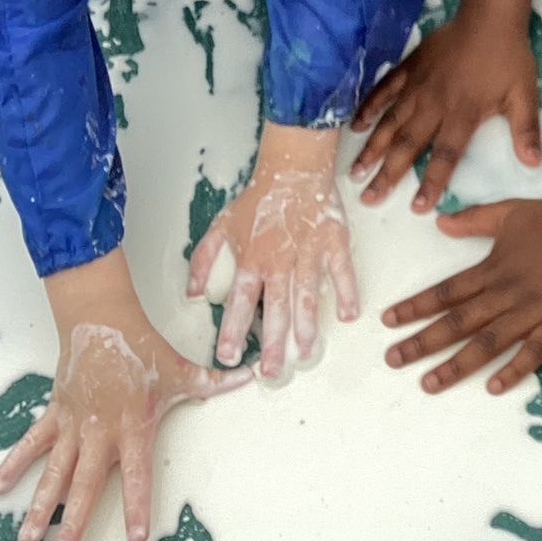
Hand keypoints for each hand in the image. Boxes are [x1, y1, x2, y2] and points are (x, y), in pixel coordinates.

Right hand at [0, 307, 250, 540]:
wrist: (102, 317)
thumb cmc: (142, 346)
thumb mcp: (181, 368)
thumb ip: (214, 381)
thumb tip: (251, 376)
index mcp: (133, 425)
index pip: (137, 474)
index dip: (137, 505)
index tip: (134, 538)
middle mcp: (100, 431)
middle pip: (85, 483)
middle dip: (74, 521)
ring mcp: (73, 424)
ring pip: (54, 471)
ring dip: (40, 504)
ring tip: (27, 539)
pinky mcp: (55, 413)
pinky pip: (32, 442)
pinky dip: (14, 463)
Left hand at [187, 127, 357, 375]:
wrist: (292, 169)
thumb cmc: (258, 199)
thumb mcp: (221, 226)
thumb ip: (204, 260)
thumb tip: (193, 292)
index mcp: (252, 259)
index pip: (241, 302)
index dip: (235, 330)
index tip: (229, 355)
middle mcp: (279, 261)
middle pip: (275, 308)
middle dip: (273, 343)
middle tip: (272, 371)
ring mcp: (308, 253)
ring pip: (307, 295)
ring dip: (306, 326)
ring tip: (305, 352)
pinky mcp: (332, 242)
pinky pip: (341, 271)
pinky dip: (347, 292)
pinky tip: (348, 315)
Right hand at [352, 13, 540, 212]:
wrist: (489, 17)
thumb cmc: (508, 58)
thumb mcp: (525, 95)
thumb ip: (526, 130)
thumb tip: (533, 164)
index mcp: (463, 115)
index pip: (444, 157)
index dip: (431, 183)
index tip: (417, 208)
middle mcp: (435, 105)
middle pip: (407, 145)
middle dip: (387, 174)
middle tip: (369, 198)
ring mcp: (418, 86)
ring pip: (390, 122)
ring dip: (372, 148)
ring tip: (355, 171)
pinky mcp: (409, 68)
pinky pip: (384, 89)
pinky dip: (369, 106)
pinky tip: (356, 125)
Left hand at [381, 191, 541, 394]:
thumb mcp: (507, 213)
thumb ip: (473, 221)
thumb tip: (439, 222)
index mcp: (491, 270)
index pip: (445, 292)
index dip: (415, 307)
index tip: (388, 321)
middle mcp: (504, 294)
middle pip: (456, 322)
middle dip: (422, 343)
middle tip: (393, 360)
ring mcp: (531, 310)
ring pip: (487, 342)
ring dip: (456, 364)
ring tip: (429, 383)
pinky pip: (533, 351)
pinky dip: (514, 369)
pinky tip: (494, 387)